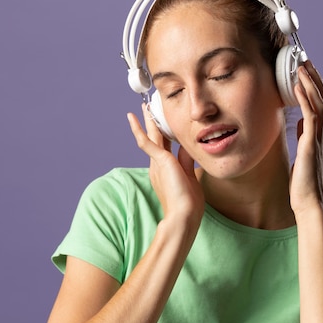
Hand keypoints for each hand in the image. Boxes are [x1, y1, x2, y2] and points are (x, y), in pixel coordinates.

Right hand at [127, 105, 204, 227]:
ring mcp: (157, 163)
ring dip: (147, 120)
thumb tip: (188, 146)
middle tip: (148, 107)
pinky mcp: (159, 161)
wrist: (183, 216)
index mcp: (165, 168)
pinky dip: (138, 128)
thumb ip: (186, 160)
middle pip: (156, 138)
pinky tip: (132, 116)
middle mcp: (158, 164)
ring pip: (151, 135)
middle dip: (152, 122)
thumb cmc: (188, 203)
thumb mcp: (190, 176)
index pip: (165, 145)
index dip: (165, 132)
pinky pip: (145, 141)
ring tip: (143, 105)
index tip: (165, 121)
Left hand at [289, 61, 322, 216]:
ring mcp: (318, 139)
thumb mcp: (302, 153)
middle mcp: (321, 135)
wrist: (308, 204)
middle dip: (315, 79)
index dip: (315, 87)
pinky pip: (311, 117)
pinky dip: (305, 99)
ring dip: (310, 84)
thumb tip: (301, 122)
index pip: (321, 105)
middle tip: (306, 61)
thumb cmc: (302, 183)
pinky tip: (297, 86)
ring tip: (301, 67)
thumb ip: (304, 136)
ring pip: (319, 104)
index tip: (306, 71)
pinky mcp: (311, 145)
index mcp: (318, 136)